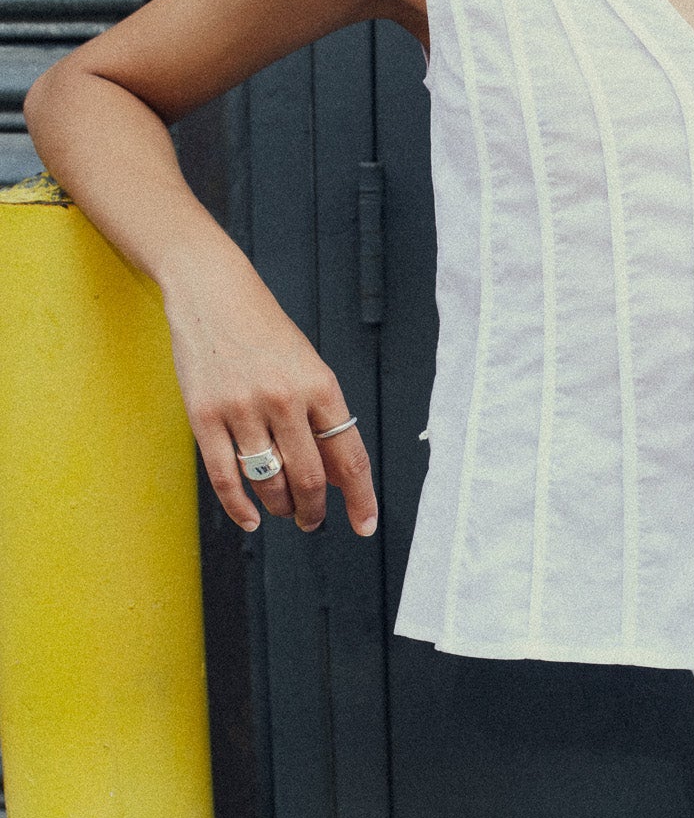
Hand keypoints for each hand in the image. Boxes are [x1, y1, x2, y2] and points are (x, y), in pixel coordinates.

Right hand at [163, 260, 378, 536]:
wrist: (213, 293)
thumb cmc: (266, 332)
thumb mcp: (309, 367)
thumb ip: (323, 418)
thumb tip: (338, 476)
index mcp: (320, 386)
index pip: (348, 456)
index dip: (360, 498)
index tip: (365, 523)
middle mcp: (285, 399)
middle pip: (309, 478)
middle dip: (314, 510)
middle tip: (313, 521)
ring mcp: (243, 408)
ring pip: (269, 482)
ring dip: (280, 507)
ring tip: (284, 511)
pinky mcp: (204, 416)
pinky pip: (225, 477)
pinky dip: (240, 507)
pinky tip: (251, 518)